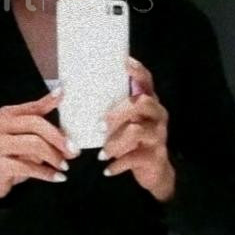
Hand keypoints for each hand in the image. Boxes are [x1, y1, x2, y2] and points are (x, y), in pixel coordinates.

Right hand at [0, 87, 80, 197]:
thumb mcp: (26, 137)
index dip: (48, 101)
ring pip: (34, 144)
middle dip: (58, 137)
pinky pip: (28, 167)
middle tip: (73, 150)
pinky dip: (46, 173)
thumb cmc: (12, 154)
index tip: (62, 94)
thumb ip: (44, 129)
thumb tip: (68, 132)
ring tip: (64, 166)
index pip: (32, 107)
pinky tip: (57, 177)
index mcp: (7, 115)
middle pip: (35, 124)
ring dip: (54, 156)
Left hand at [98, 57, 175, 201]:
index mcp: (149, 103)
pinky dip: (118, 164)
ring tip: (102, 153)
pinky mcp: (156, 156)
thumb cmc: (134, 142)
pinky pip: (135, 157)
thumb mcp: (126, 123)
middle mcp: (157, 115)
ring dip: (114, 142)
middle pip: (141, 103)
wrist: (155, 172)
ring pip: (137, 131)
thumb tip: (75, 98)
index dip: (138, 71)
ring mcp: (159, 135)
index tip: (125, 62)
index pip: (147, 81)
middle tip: (100, 126)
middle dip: (118, 112)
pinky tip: (107, 169)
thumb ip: (113, 110)